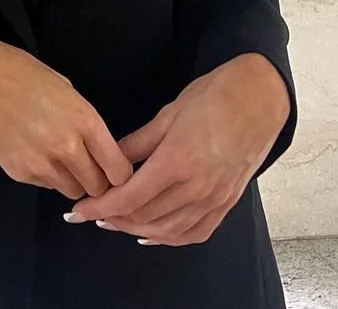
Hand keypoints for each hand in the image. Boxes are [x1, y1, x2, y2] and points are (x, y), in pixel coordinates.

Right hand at [0, 27, 134, 200]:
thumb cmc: (22, 73)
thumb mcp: (65, 89)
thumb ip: (84, 122)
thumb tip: (96, 149)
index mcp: (84, 120)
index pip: (118, 169)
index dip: (120, 174)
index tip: (115, 169)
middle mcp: (67, 148)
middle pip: (98, 187)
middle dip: (98, 180)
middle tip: (90, 167)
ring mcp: (41, 165)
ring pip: (72, 191)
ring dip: (73, 180)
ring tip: (61, 159)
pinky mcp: (19, 174)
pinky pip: (46, 185)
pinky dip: (48, 176)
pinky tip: (36, 153)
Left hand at [62, 54, 290, 245]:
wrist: (258, 99)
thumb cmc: (213, 98)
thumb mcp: (167, 114)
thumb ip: (137, 143)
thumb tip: (110, 160)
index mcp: (176, 162)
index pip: (129, 197)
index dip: (100, 207)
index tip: (79, 211)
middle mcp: (195, 187)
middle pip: (144, 217)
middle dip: (113, 219)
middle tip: (92, 213)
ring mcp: (213, 199)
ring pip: (167, 231)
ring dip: (137, 230)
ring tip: (116, 222)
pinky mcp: (226, 203)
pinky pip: (195, 233)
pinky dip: (170, 238)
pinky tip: (153, 234)